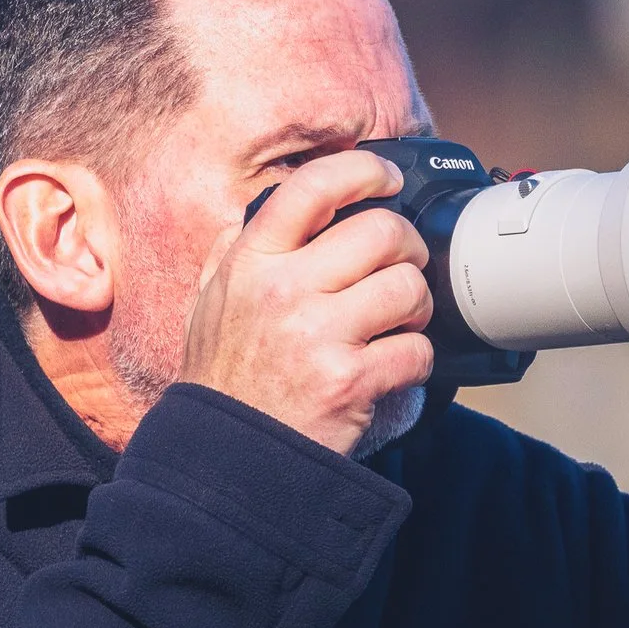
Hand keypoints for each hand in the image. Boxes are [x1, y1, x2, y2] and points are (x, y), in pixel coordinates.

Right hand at [179, 150, 434, 454]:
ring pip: (408, 287)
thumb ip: (240, 250)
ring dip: (417, 306)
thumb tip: (276, 204)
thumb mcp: (211, 302)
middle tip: (402, 268)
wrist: (224, 458)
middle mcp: (282, 290)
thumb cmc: (224, 380)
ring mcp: (317, 335)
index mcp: (250, 261)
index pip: (314, 187)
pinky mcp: (349, 380)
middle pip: (382, 232)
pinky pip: (417, 350)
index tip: (386, 178)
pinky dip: (418, 359)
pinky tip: (395, 366)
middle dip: (408, 248)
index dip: (363, 170)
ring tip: (398, 322)